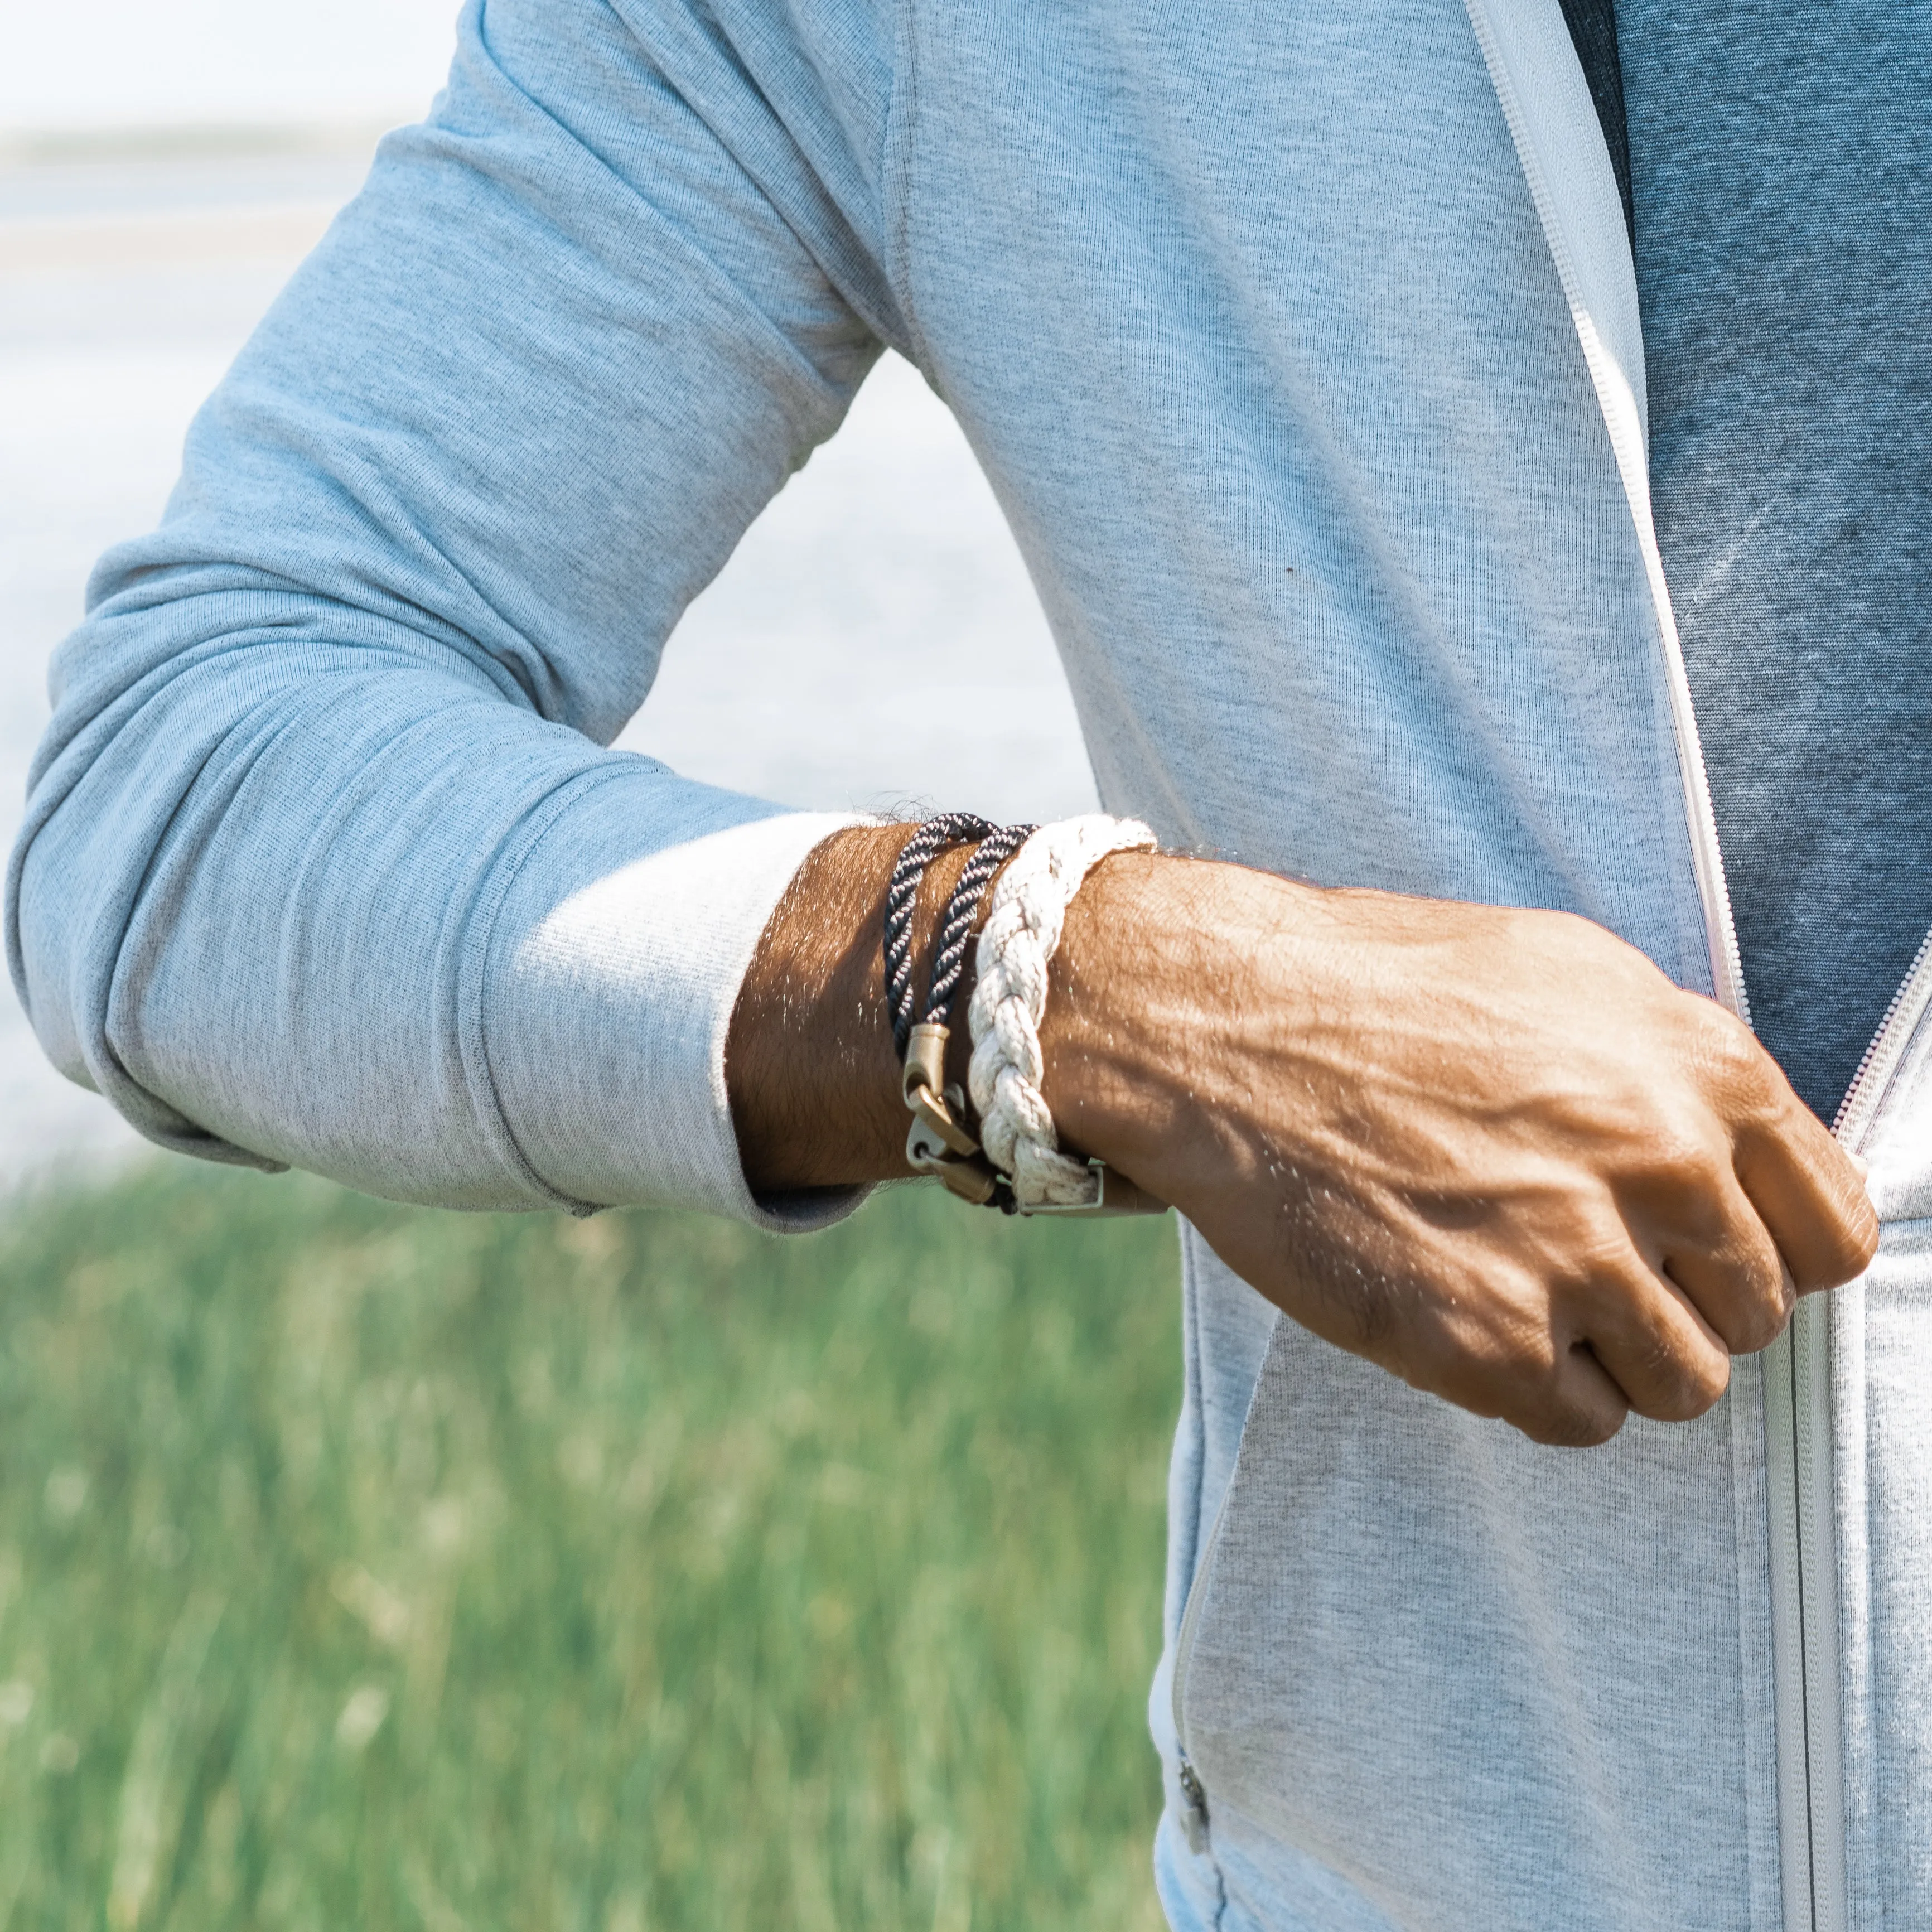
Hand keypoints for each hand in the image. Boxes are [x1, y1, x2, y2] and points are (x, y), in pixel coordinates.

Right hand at [1045, 855, 1878, 1445]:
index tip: (1710, 1252)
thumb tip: (1748, 1159)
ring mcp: (1575, 1260)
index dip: (1772, 1249)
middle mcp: (1660, 1166)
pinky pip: (1582, 1421)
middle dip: (1681, 1296)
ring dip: (1615, 1352)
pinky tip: (1472, 1312)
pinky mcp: (1486, 1343)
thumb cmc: (1382, 987)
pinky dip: (1537, 1386)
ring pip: (1683, 1383)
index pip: (1832, 1230)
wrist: (1223, 1028)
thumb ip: (1682, 1072)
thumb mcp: (1569, 973)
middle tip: (1583, 1257)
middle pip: (1757, 1315)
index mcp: (1702, 1070)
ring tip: (1527, 1289)